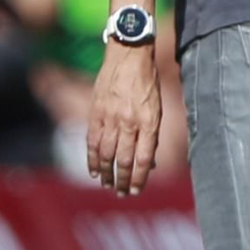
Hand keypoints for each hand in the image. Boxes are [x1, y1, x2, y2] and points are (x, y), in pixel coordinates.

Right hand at [86, 42, 161, 196]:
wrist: (128, 55)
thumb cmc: (147, 82)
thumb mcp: (157, 108)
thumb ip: (152, 136)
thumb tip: (149, 163)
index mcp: (149, 121)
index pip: (144, 158)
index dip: (140, 178)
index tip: (137, 190)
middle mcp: (129, 122)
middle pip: (125, 160)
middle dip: (123, 181)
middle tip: (122, 193)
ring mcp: (110, 117)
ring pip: (106, 154)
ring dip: (106, 174)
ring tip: (108, 185)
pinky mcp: (96, 112)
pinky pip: (92, 141)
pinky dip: (92, 159)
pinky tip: (94, 170)